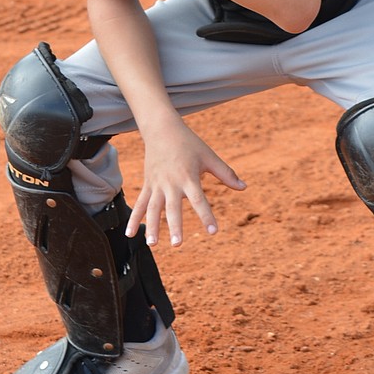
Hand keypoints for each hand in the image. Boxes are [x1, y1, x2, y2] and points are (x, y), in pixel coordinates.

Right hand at [125, 118, 246, 247]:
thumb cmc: (189, 143)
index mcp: (189, 177)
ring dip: (152, 226)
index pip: (199, 199)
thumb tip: (244, 187)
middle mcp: (171, 182)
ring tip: (152, 245)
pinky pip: (140, 204)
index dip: (206, 215)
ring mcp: (157, 184)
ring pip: (153, 208)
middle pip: (173, 207)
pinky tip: (129, 234)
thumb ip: (226, 173)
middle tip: (177, 244)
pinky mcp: (148, 185)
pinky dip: (134, 218)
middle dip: (175, 226)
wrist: (161, 129)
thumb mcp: (209, 156)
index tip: (213, 231)